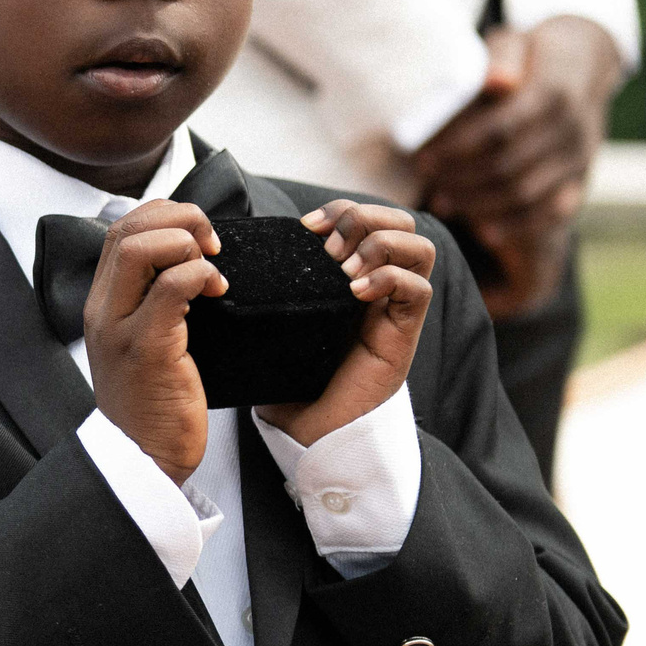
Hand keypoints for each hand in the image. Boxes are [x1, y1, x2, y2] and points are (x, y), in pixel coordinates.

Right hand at [82, 200, 227, 482]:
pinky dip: (200, 274)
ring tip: (212, 267)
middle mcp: (103, 310)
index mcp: (102, 304)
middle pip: (126, 228)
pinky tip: (217, 290)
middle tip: (212, 243)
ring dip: (186, 242)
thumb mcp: (143, 343)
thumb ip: (154, 304)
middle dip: (179, 217)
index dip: (163, 216)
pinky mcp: (147, 349)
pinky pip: (172, 288)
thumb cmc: (153, 404)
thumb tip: (193, 267)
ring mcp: (120, 329)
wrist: (142, 461)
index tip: (199, 239)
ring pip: (139, 248)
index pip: (120, 230)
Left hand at [256, 201, 435, 446]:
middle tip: (329, 247)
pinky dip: (389, 278)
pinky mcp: (403, 336)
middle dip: (365, 218)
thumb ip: (263, 294)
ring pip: (419, 247)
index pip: (367, 219)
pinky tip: (356, 293)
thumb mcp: (272, 327)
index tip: (306, 228)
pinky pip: (419, 289)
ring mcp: (394, 310)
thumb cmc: (288, 382)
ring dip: (380, 245)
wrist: (309, 434)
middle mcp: (380, 288)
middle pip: (400, 222)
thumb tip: (226, 262)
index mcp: (350, 277)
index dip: (339, 211)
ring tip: (345, 270)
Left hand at [411, 15, 619, 312]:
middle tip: (429, 184)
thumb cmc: (531, 53)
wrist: (584, 64)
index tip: (423, 159)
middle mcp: (572, 129)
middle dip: (462, 180)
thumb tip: (496, 81)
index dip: (457, 149)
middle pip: (510, 166)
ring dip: (480, 204)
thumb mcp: (516, 42)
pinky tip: (483, 231)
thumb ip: (502, 59)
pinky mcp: (581, 179)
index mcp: (554, 93)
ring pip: (527, 193)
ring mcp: (579, 157)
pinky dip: (516, 226)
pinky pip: (551, 212)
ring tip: (444, 203)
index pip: (499, 130)